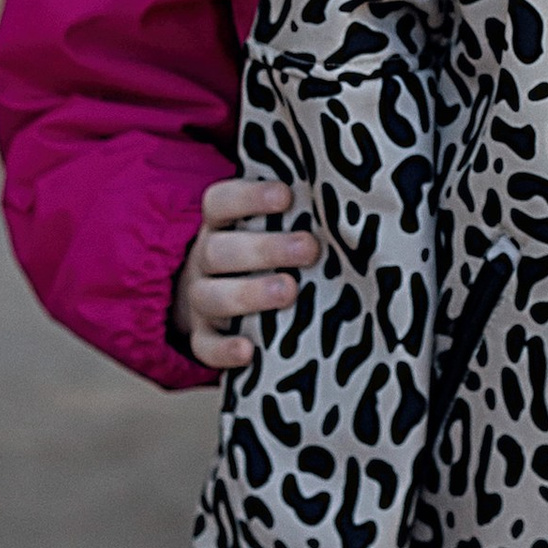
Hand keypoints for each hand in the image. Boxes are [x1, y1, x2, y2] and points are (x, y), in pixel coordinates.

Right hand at [174, 176, 319, 371]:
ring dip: (248, 293)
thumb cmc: (265, 255)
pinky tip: (248, 351)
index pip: (220, 202)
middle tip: (309, 249)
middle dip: (265, 249)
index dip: (248, 197)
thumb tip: (345, 205)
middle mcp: (204, 260)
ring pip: (210, 296)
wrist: (219, 300)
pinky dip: (224, 351)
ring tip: (288, 292)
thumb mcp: (271, 229)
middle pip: (219, 250)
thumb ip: (295, 218)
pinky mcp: (203, 338)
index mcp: (220, 226)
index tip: (286, 195)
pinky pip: (204, 347)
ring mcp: (201, 300)